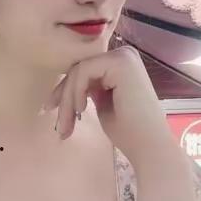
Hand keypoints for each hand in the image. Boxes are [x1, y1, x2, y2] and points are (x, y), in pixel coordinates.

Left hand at [45, 46, 177, 170]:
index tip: (52, 111)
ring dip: (66, 100)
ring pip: (78, 71)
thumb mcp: (102, 103)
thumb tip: (65, 83)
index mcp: (120, 64)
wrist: (148, 146)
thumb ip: (88, 88)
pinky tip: (82, 111)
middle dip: (63, 97)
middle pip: (78, 69)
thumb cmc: (127, 131)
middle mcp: (124, 54)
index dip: (64, 91)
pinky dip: (75, 92)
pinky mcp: (120, 62)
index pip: (83, 71)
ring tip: (67, 125)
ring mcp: (123, 56)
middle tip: (59, 126)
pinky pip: (83, 72)